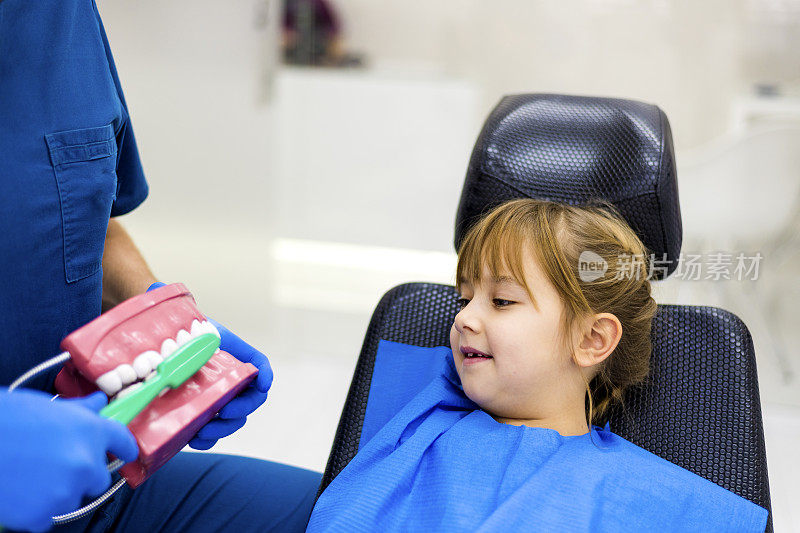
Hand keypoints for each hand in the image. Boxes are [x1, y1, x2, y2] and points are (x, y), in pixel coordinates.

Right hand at [0, 388, 137, 531]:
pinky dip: (34, 511)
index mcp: (91, 431)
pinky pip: (46, 518)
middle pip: (98, 478)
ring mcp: (67, 491)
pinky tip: (19, 492)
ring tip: (29, 476)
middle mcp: (86, 462)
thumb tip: (98, 403)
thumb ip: (78, 411)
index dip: (124, 448)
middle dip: (81, 475)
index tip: (126, 453)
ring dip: (56, 493)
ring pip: (71, 499)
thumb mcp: (49, 408)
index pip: (122, 441)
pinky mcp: (44, 515)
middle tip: (53, 466)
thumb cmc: (8, 419)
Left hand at [146, 283, 272, 449]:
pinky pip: (212, 432)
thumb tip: (154, 288)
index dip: (265, 374)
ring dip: (225, 429)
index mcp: (229, 352)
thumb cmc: (164, 328)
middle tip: (223, 415)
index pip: (258, 363)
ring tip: (205, 433)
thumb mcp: (169, 310)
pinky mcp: (196, 413)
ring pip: (233, 419)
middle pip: (249, 399)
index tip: (262, 384)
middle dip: (241, 410)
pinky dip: (207, 439)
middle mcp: (226, 376)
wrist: (146, 345)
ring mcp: (213, 397)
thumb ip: (165, 296)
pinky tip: (194, 440)